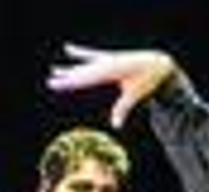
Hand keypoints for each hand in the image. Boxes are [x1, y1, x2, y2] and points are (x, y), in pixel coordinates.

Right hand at [46, 44, 176, 128]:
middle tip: (50, 82)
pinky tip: (68, 48)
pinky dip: (80, 53)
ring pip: (83, 65)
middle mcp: (107, 63)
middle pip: (81, 72)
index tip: (59, 84)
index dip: (71, 82)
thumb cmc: (147, 81)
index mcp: (111, 70)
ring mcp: (107, 59)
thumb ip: (123, 109)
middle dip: (66, 78)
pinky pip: (91, 56)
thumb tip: (116, 127)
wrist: (158, 63)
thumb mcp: (135, 95)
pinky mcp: (109, 58)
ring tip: (54, 70)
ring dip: (69, 69)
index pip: (86, 78)